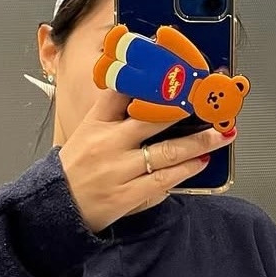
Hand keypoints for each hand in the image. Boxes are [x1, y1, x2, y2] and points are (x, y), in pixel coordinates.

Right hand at [59, 90, 234, 233]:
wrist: (55, 205)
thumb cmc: (75, 167)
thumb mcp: (87, 131)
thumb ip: (112, 110)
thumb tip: (142, 90)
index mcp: (96, 123)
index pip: (123, 92)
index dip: (152, 79)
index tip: (178, 71)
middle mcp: (108, 143)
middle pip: (153, 119)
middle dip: (186, 110)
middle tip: (211, 103)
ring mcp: (118, 170)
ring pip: (166, 152)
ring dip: (198, 143)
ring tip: (220, 135)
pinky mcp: (126, 195)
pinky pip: (163, 180)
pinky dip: (185, 170)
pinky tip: (201, 162)